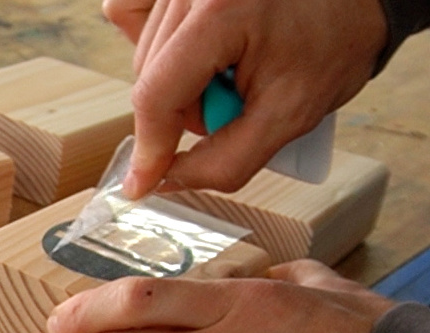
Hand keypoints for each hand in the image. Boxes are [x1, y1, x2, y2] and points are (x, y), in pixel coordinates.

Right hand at [102, 0, 387, 197]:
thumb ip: (225, 160)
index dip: (149, 147)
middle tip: (235, 98)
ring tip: (227, 67)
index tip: (140, 185)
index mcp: (221, 11)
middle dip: (184, 109)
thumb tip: (164, 181)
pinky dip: (153, 44)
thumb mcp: (290, 116)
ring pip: (141, 55)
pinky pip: (128, 12)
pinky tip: (189, 49)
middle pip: (148, 79)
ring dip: (176, 80)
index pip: (157, 95)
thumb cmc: (332, 43)